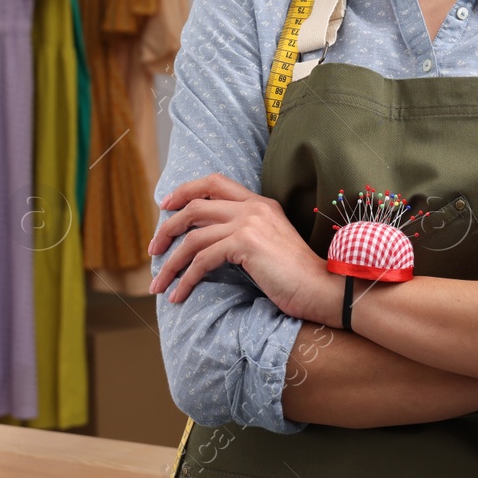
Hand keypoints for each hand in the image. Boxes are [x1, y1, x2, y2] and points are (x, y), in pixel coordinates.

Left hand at [148, 173, 334, 321]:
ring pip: (193, 237)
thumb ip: (244, 235)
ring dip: (171, 263)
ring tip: (159, 284)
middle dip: (167, 228)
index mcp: (260, 203)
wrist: (323, 288)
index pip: (215, 182)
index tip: (166, 206)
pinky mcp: (246, 244)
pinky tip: (178, 295)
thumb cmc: (296, 276)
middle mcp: (253, 207)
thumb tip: (209, 244)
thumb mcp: (269, 245)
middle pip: (195, 206)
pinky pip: (202, 260)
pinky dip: (186, 279)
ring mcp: (249, 223)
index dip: (186, 190)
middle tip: (154, 249)